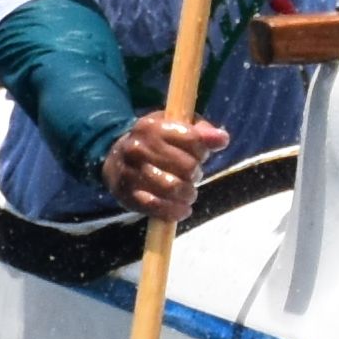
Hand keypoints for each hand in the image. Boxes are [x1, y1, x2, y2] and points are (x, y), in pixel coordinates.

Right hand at [105, 112, 230, 220]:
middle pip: (186, 166)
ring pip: (172, 188)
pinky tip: (183, 209)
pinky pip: (156, 207)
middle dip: (196, 173)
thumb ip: (202, 132)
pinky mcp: (127, 195)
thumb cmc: (157, 142)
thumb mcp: (177, 127)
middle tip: (193, 174)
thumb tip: (222, 139)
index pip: (192, 138)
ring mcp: (130, 172)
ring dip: (188, 193)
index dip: (202, 150)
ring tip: (188, 192)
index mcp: (151, 126)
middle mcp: (137, 148)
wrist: (116, 158)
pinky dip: (175, 211)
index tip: (199, 154)